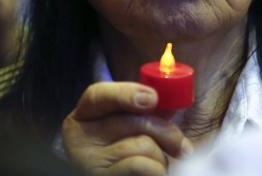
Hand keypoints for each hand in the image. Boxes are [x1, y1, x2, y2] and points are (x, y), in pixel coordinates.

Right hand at [62, 82, 192, 175]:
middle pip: (131, 120)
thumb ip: (137, 112)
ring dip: (161, 155)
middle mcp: (80, 139)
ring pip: (142, 144)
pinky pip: (142, 165)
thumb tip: (169, 97)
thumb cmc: (126, 157)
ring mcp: (88, 162)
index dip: (126, 93)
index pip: (97, 95)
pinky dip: (157, 169)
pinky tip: (153, 174)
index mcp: (84, 118)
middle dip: (164, 130)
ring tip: (157, 164)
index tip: (153, 97)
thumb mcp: (124, 129)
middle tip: (181, 145)